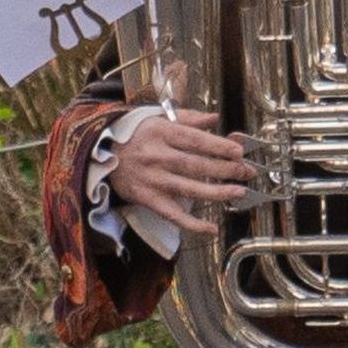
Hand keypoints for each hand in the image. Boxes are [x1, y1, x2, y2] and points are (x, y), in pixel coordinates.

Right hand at [108, 113, 255, 232]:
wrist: (99, 154)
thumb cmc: (134, 135)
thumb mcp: (157, 118)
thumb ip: (187, 118)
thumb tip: (214, 119)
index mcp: (161, 133)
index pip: (195, 140)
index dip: (218, 147)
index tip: (239, 152)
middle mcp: (156, 156)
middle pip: (196, 165)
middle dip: (225, 169)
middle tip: (247, 171)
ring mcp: (151, 180)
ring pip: (188, 189)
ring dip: (216, 192)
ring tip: (238, 192)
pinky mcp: (146, 199)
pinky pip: (171, 214)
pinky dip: (191, 224)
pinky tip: (210, 229)